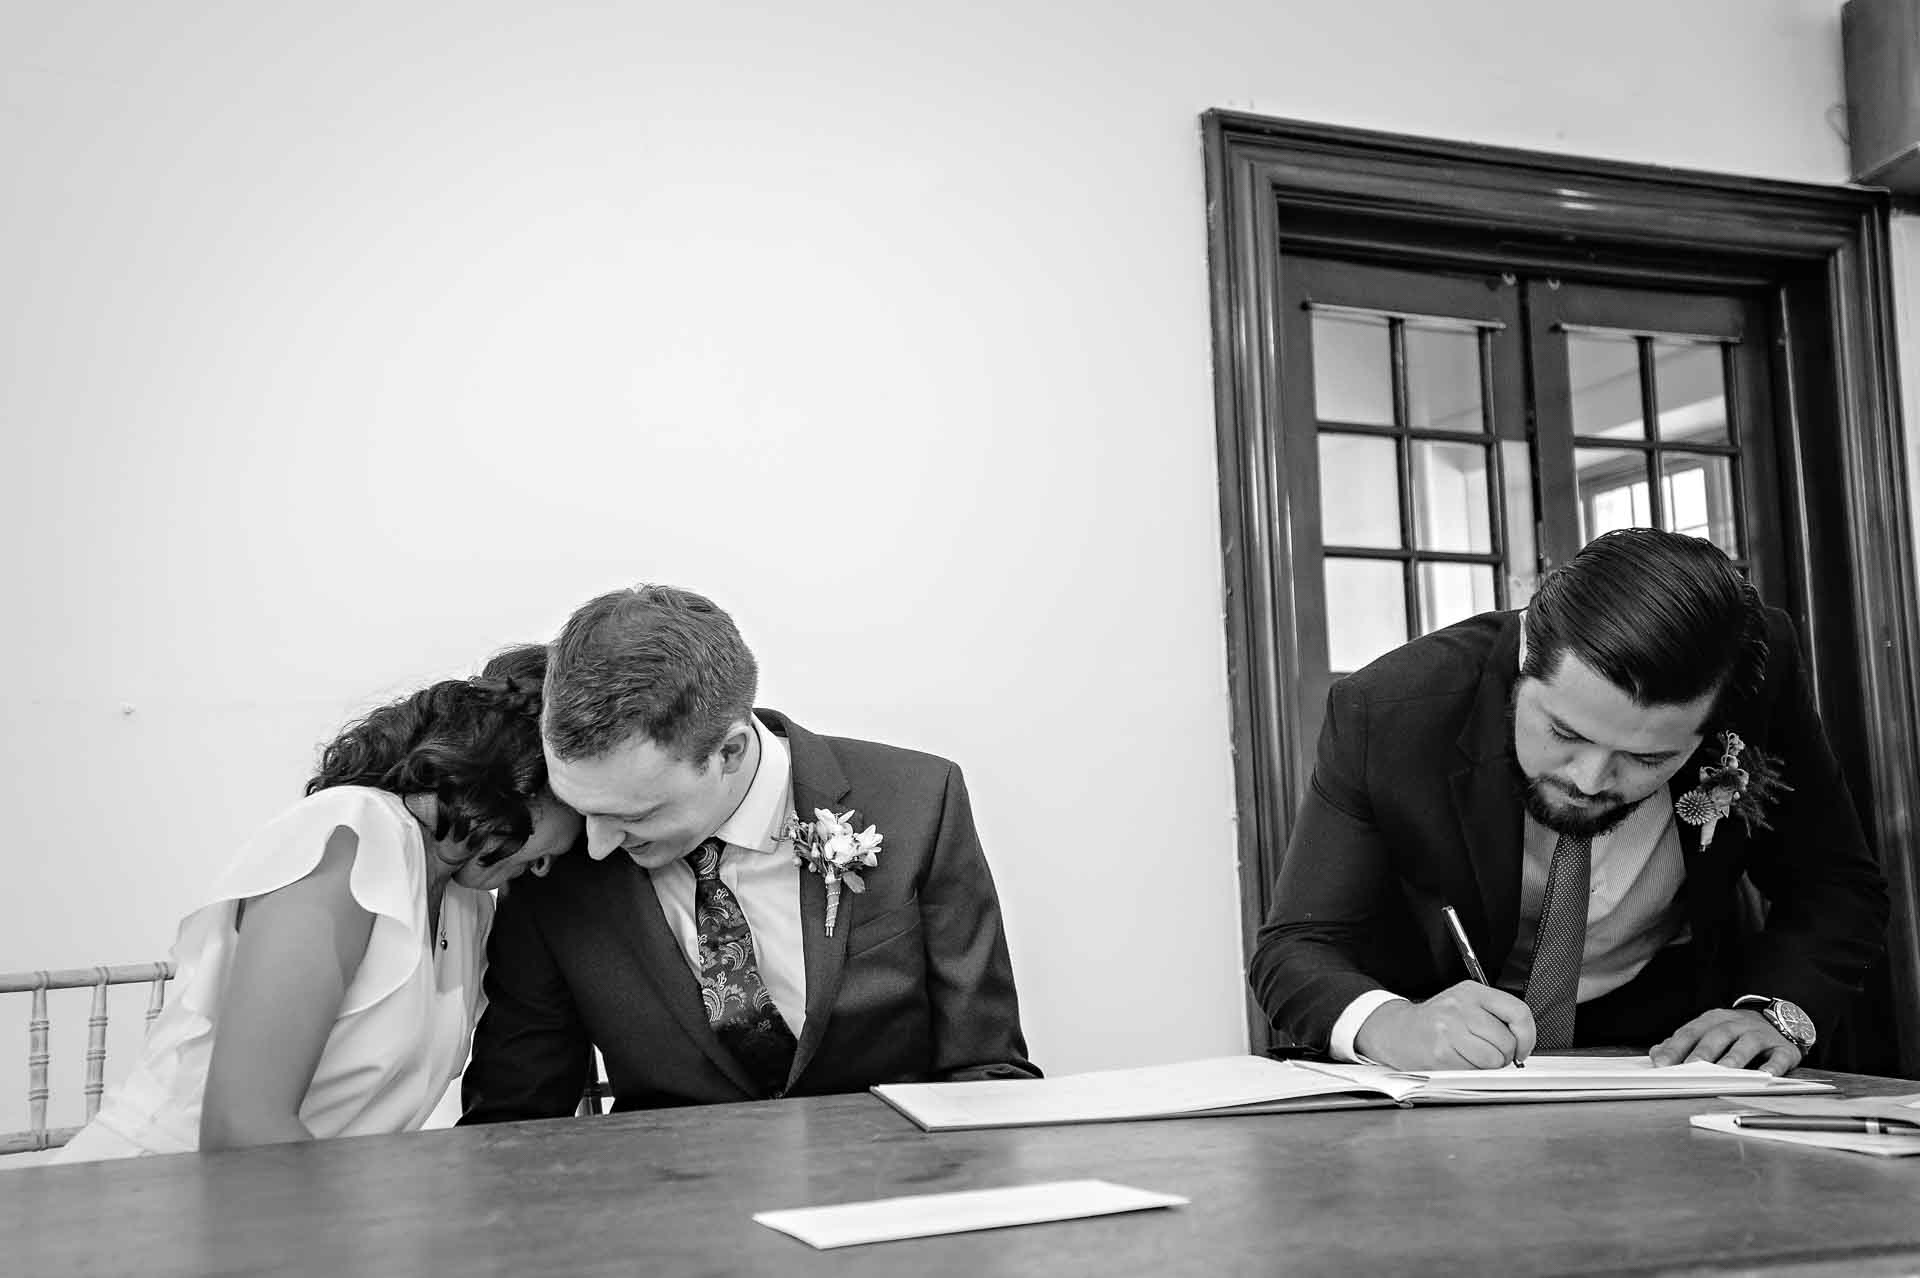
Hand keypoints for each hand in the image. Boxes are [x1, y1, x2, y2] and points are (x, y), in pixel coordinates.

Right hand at [1354, 982, 1535, 1069]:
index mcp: (1472, 991)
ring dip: (1487, 1067)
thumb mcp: (1465, 1005)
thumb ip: (1495, 1017)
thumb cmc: (1436, 1022)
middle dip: (1503, 1056)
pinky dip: (1470, 1073)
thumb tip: (1523, 1045)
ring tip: (1471, 1058)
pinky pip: (1474, 1071)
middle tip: (1488, 1054)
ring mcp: (1449, 1029)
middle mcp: (1461, 1006)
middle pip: (1506, 1042)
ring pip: (1493, 1060)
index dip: (1527, 1037)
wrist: (1397, 1031)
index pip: (1518, 1012)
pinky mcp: (1441, 1052)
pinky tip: (1457, 1061)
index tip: (1522, 1049)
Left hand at [1651, 1009, 1800, 1074]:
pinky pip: (1778, 1057)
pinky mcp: (1783, 1048)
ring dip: (1734, 1059)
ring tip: (1723, 1073)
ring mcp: (1760, 1034)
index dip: (1675, 1047)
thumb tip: (1656, 1054)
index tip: (1662, 1063)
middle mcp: (1736, 1024)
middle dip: (1702, 1053)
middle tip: (1690, 1069)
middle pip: (1717, 1036)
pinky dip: (1772, 1067)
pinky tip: (1765, 1077)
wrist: (1780, 1021)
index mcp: (1713, 1020)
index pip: (1690, 1032)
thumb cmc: (1736, 1032)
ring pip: (1745, 1044)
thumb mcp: (1709, 1031)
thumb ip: (1683, 1043)